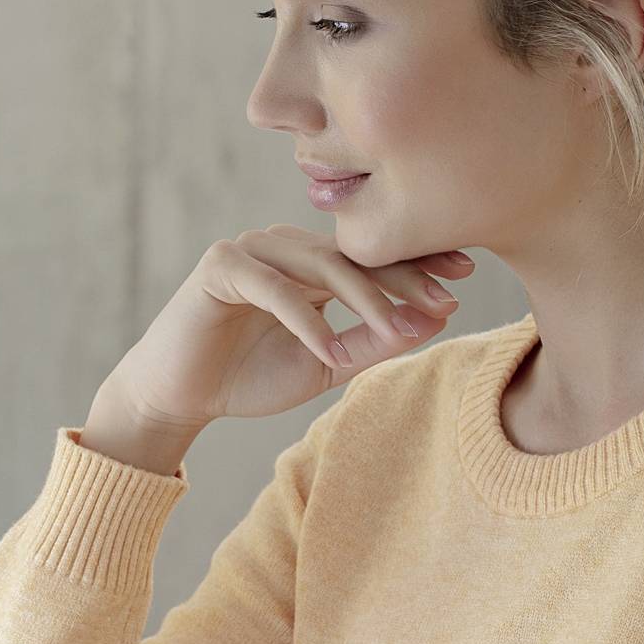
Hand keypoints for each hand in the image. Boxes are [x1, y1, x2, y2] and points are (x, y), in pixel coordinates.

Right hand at [95, 227, 476, 441]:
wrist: (179, 397)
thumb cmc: (249, 378)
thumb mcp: (326, 364)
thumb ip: (373, 342)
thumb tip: (434, 320)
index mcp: (309, 263)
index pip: (370, 256)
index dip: (416, 264)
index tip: (463, 279)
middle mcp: (283, 246)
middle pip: (353, 254)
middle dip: (402, 277)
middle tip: (443, 299)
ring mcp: (251, 249)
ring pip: (320, 266)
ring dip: (362, 300)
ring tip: (396, 332)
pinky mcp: (220, 266)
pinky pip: (274, 288)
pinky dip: (305, 320)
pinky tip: (328, 350)